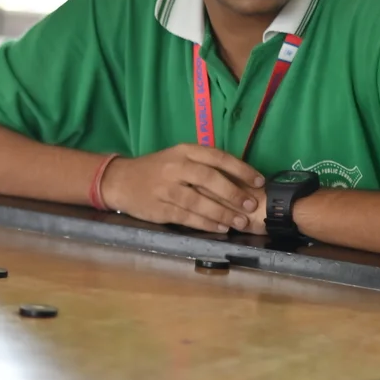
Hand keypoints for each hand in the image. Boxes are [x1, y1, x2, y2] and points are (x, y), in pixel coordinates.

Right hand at [100, 145, 264, 232]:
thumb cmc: (155, 169)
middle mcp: (175, 168)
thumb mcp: (177, 158)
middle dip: (234, 194)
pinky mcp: (158, 208)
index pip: (218, 157)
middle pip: (209, 179)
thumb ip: (203, 165)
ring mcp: (165, 189)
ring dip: (222, 213)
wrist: (119, 180)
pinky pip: (186, 217)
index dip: (241, 170)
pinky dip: (205, 223)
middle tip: (251, 205)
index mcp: (184, 152)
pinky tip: (219, 228)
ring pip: (199, 202)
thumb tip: (240, 181)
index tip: (259, 181)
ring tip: (240, 222)